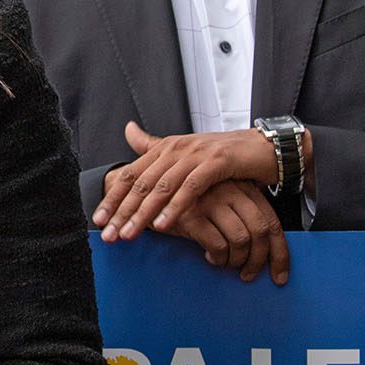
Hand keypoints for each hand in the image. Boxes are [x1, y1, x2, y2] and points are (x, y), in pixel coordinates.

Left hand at [96, 121, 280, 241]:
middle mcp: (176, 148)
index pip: (131, 175)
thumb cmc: (224, 156)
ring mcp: (196, 154)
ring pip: (161, 187)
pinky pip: (190, 188)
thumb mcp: (186, 152)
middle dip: (122, 211)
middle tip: (108, 235)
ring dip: (142, 214)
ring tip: (129, 234)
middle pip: (141, 184)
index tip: (99, 221)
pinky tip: (163, 224)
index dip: (113, 198)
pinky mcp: (217, 162)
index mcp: (165, 147)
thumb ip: (155, 146)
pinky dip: (175, 207)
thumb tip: (128, 130)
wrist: (264, 148)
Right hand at [161, 179, 289, 283]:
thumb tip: (268, 248)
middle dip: (258, 261)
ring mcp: (211, 200)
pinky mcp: (191, 214)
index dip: (279, 253)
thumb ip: (242, 214)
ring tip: (226, 265)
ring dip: (236, 261)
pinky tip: (210, 258)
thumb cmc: (188, 200)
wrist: (145, 192)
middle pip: (260, 231)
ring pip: (241, 239)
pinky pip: (217, 244)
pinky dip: (218, 258)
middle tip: (247, 275)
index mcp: (243, 187)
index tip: (278, 276)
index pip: (271, 222)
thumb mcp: (220, 201)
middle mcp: (230, 190)